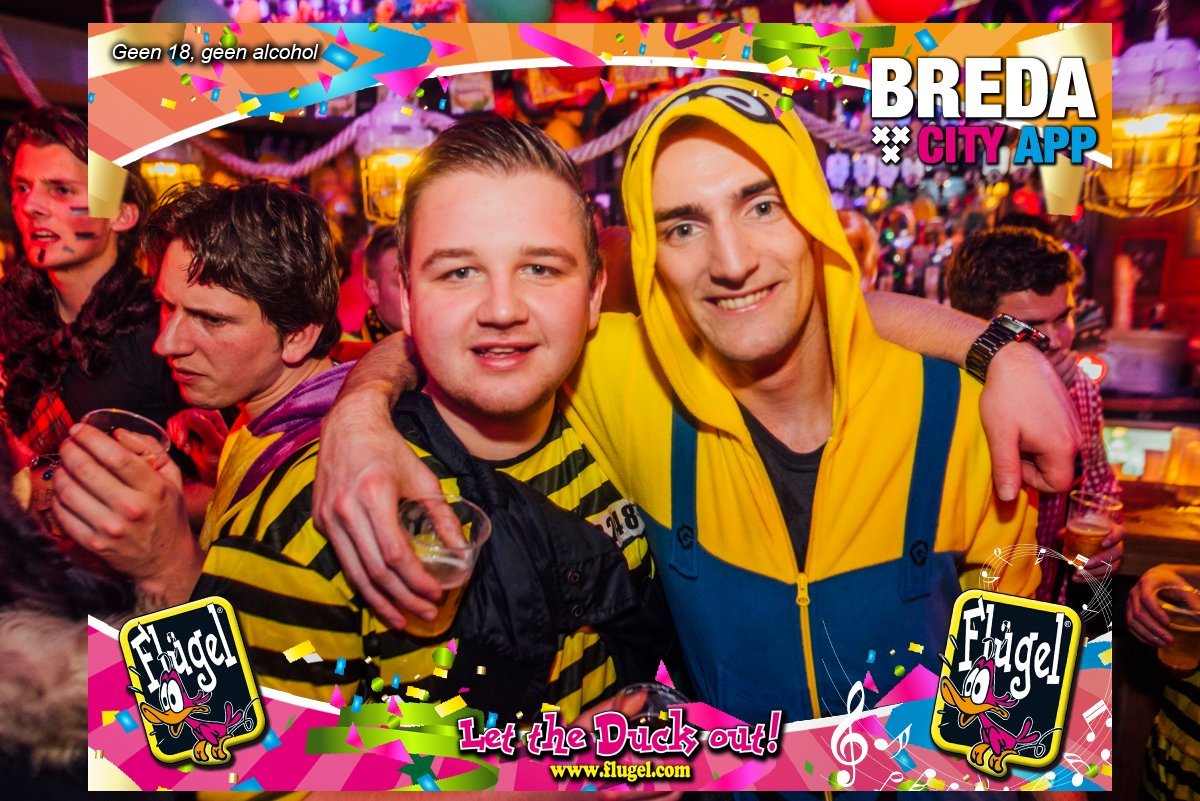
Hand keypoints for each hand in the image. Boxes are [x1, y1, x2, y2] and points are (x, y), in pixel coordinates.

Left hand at [52, 423, 200, 603]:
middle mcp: (131, 507)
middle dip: (70, 450)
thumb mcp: (172, 480)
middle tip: (67, 443)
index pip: (114, 456)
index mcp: (153, 488)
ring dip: (60, 472)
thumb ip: (151, 451)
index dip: (90, 438)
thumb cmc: (168, 516)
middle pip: (87, 470)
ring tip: (63, 465)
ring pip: (69, 491)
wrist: (166, 561)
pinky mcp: (94, 544)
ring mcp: (110, 528)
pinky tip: (63, 490)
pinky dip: (57, 498)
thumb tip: (118, 433)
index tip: (78, 429)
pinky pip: (63, 515)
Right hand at [167, 408, 228, 485]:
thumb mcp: (215, 444)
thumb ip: (205, 429)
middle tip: (186, 449)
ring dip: (177, 438)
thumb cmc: (219, 457)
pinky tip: (185, 447)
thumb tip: (192, 415)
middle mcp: (203, 415)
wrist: (216, 466)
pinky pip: (172, 428)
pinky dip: (175, 439)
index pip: (188, 414)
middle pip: (179, 418)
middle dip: (179, 435)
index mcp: (212, 415)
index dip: (182, 429)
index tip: (182, 444)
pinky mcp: (187, 427)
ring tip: (187, 449)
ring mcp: (194, 420)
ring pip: (173, 422)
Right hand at [312, 390, 444, 629]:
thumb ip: (442, 515)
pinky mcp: (319, 521)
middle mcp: (345, 509)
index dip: (415, 579)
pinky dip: (363, 583)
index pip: (394, 552)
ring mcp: (328, 517)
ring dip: (380, 601)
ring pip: (354, 573)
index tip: (435, 594)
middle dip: (403, 598)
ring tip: (402, 619)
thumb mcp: (422, 477)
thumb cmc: (389, 449)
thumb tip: (462, 549)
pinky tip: (380, 596)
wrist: (347, 424)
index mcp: (374, 494)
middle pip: (375, 570)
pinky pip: (343, 561)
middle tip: (425, 613)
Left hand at [980, 343, 1081, 500]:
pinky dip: (1041, 437)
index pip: (1056, 485)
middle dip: (1033, 464)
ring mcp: (1076, 425)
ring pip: (1057, 455)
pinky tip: (1025, 420)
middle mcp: (1077, 438)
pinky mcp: (1071, 415)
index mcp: (1062, 447)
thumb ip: (1006, 469)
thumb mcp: (1000, 436)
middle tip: (1012, 441)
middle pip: (1058, 470)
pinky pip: (1059, 439)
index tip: (1014, 459)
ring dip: (1035, 450)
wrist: (1015, 358)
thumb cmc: (1005, 396)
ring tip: (1017, 428)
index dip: (1032, 480)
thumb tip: (1008, 499)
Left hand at [1072, 524, 1123, 581]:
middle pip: (1116, 553)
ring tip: (1077, 574)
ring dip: (1094, 573)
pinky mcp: (1111, 568)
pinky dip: (1091, 578)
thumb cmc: (1085, 531)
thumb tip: (1059, 535)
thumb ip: (1069, 531)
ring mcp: (1116, 557)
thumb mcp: (1078, 528)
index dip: (1113, 538)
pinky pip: (1106, 575)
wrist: (1091, 539)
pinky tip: (1078, 579)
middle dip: (1100, 560)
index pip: (1120, 532)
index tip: (1103, 544)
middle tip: (1084, 565)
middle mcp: (1118, 544)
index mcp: (1113, 530)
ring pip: (1112, 567)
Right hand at [1127, 564, 1189, 647]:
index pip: (1146, 599)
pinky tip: (1154, 643)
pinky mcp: (1129, 611)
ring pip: (1132, 622)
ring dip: (1147, 635)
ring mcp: (1129, 603)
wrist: (1156, 577)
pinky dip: (1141, 636)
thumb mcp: (1181, 586)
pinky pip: (1131, 626)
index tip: (1168, 623)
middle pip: (1139, 614)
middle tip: (1169, 640)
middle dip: (1154, 629)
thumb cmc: (1169, 582)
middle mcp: (1134, 593)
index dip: (1156, 612)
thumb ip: (1191, 599)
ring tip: (1163, 644)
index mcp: (1146, 583)